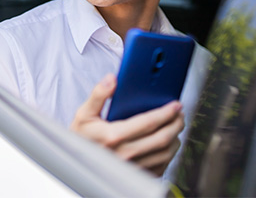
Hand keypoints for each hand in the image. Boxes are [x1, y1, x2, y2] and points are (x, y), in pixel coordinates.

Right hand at [70, 73, 184, 175]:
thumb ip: (98, 94)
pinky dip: (169, 155)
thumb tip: (112, 79)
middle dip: (176, 124)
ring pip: (164, 154)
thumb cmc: (80, 137)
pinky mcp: (136, 176)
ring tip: (176, 127)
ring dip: (175, 139)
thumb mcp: (84, 113)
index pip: (148, 122)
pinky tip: (168, 144)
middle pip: (161, 138)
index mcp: (113, 136)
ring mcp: (132, 168)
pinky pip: (160, 167)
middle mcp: (124, 154)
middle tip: (180, 114)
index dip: (166, 112)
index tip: (175, 105)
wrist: (75, 161)